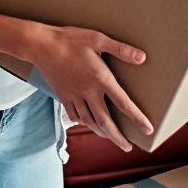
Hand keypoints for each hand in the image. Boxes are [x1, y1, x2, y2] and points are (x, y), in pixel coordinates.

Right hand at [29, 25, 150, 152]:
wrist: (40, 45)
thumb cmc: (69, 40)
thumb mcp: (98, 39)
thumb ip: (121, 49)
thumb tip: (142, 57)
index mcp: (100, 78)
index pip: (123, 103)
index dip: (137, 118)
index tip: (147, 129)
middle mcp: (88, 91)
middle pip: (105, 121)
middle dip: (117, 137)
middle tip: (127, 148)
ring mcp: (73, 95)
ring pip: (89, 121)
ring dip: (101, 132)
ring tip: (110, 137)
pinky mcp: (62, 95)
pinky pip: (73, 114)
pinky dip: (82, 122)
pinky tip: (86, 123)